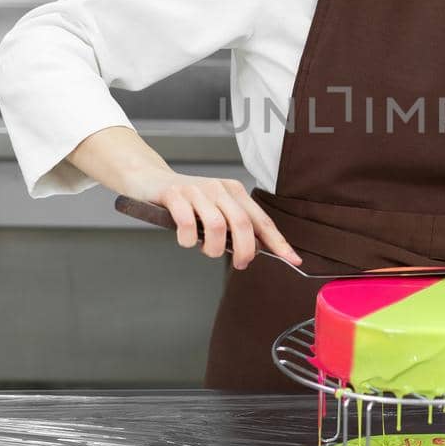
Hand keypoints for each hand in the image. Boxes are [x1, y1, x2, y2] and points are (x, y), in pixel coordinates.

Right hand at [143, 173, 300, 270]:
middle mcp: (219, 188)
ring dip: (213, 248)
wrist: (151, 180)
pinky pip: (188, 223)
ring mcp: (197, 190)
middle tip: (240, 264)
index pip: (262, 220)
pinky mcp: (175, 194)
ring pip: (217, 226)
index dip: (279, 242)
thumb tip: (256, 251)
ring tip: (206, 250)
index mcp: (234, 192)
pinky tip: (185, 240)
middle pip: (242, 224)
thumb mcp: (216, 209)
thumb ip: (234, 227)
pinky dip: (188, 240)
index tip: (293, 260)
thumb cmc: (186, 201)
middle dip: (245, 251)